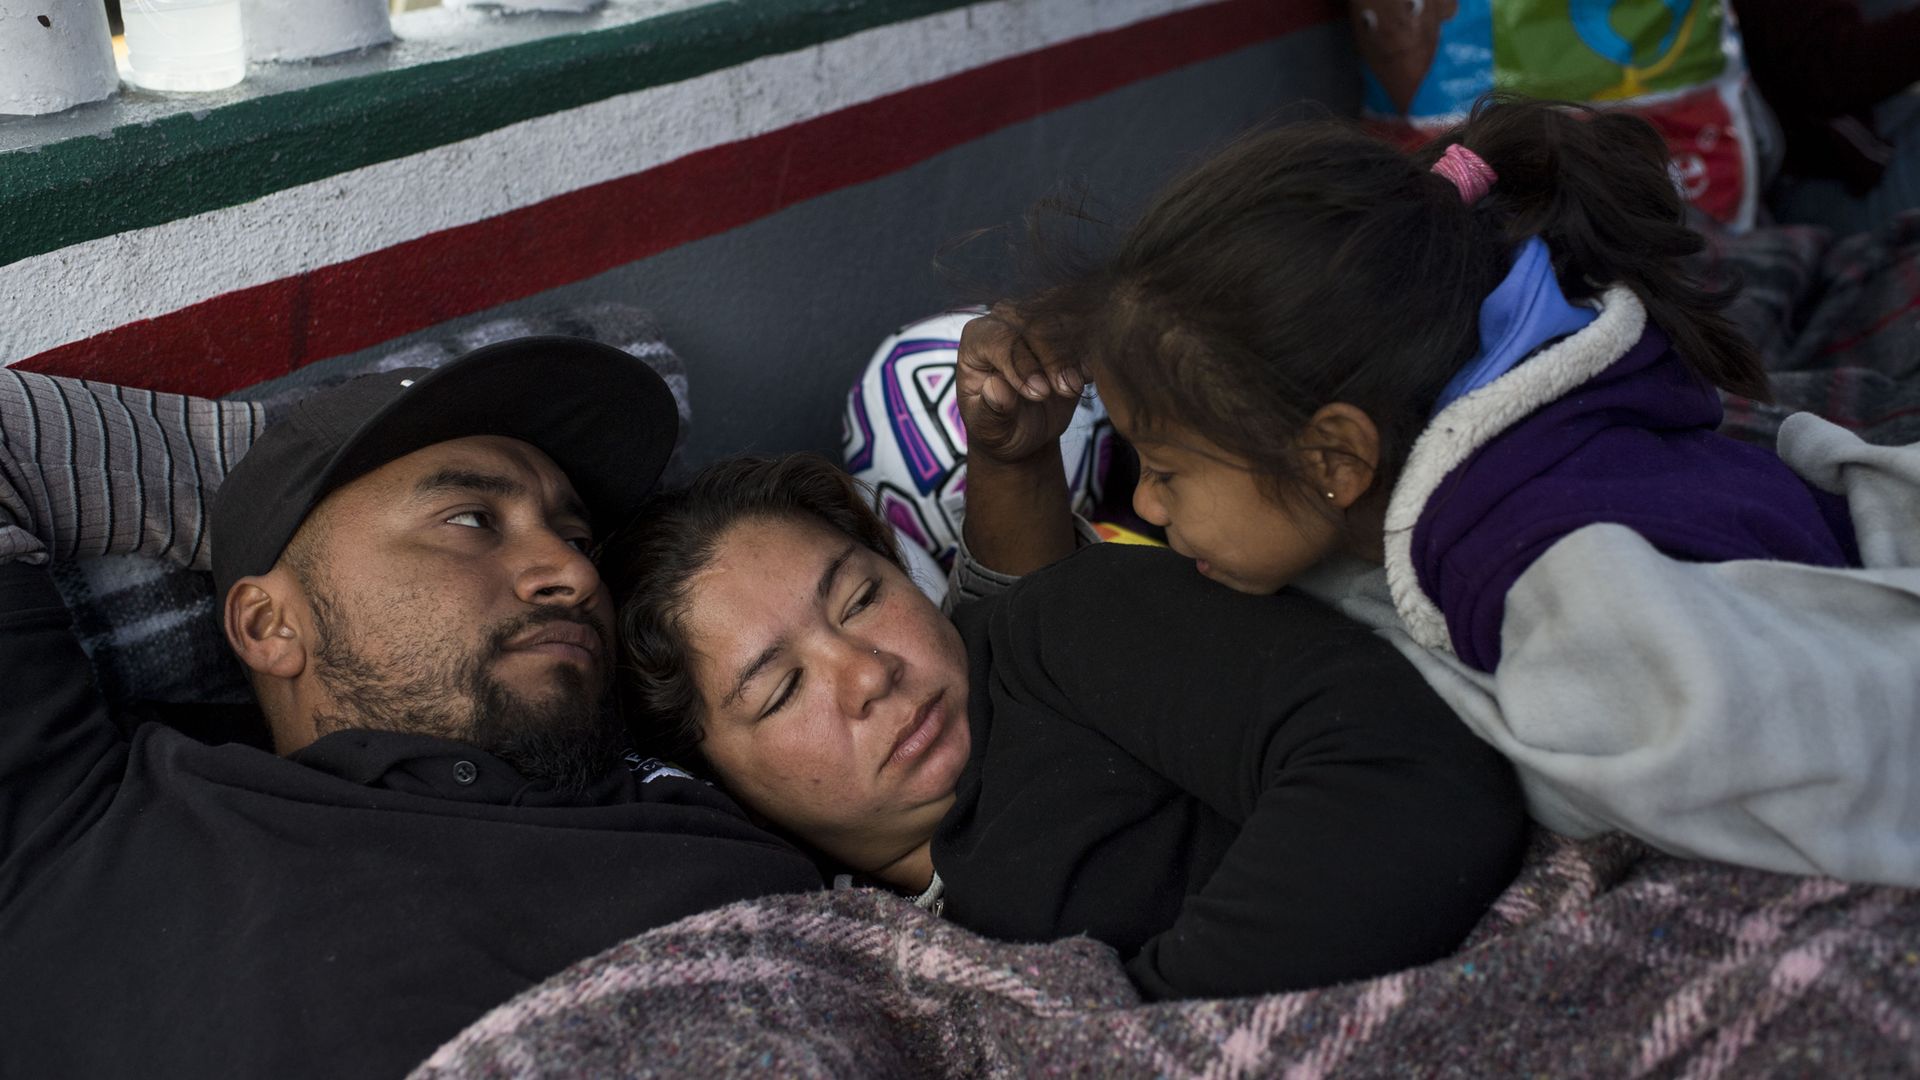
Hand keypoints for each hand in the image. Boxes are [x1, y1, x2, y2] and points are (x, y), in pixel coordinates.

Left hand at [955, 305, 1087, 466]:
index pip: (1000, 340)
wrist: (1023, 431)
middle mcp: (1004, 323)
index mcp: (977, 340)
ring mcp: (1035, 325)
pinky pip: (1079, 333)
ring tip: (1072, 389)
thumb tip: (996, 389)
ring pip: (1060, 325)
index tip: (1039, 394)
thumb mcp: (989, 427)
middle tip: (1063, 391)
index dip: (1021, 365)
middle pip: (1033, 324)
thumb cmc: (997, 426)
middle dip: (1051, 358)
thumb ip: (990, 409)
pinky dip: (1085, 355)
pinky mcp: (1063, 335)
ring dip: (1070, 357)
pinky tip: (1085, 378)